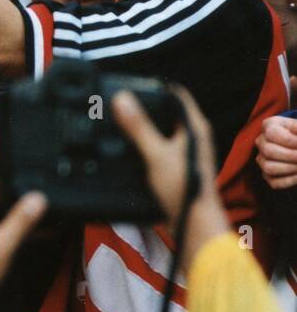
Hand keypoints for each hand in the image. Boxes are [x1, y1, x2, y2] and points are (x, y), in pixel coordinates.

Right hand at [112, 85, 229, 260]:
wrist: (194, 225)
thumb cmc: (184, 189)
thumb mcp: (156, 154)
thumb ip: (139, 127)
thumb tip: (122, 98)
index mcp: (195, 127)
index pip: (175, 93)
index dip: (152, 87)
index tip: (128, 86)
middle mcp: (193, 135)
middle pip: (165, 110)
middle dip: (142, 106)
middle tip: (114, 103)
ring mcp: (185, 151)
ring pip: (160, 129)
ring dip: (140, 125)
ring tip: (115, 122)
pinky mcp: (176, 165)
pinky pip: (156, 145)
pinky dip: (142, 143)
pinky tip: (125, 147)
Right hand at [255, 114, 296, 189]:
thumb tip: (296, 133)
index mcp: (269, 126)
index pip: (271, 133)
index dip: (290, 140)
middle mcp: (261, 142)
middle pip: (269, 151)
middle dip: (292, 156)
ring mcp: (262, 159)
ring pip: (269, 167)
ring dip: (291, 168)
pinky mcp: (268, 175)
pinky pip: (275, 182)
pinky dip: (291, 181)